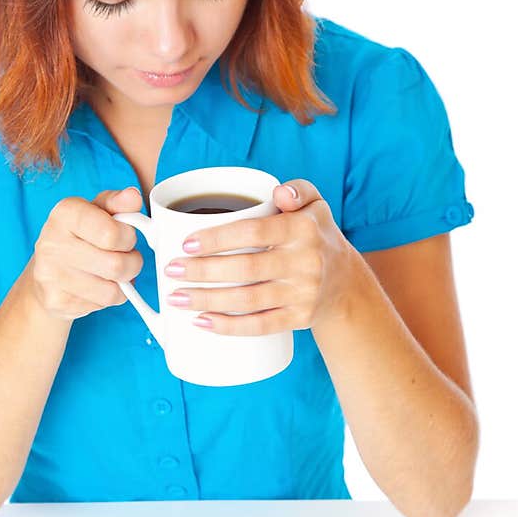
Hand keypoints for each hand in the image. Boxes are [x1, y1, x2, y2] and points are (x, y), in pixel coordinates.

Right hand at [31, 187, 144, 320]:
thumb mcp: (98, 212)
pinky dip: (108, 297)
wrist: (45, 273)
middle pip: (116, 265)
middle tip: (126, 257)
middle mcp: (51, 243)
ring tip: (113, 272)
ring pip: (112, 289)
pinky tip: (98, 286)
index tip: (126, 237)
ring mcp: (50, 275)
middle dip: (132, 263)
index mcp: (64, 213)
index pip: (112, 234)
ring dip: (122, 283)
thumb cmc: (79, 236)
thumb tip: (133, 196)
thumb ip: (118, 203)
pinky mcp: (55, 301)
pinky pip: (102, 304)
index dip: (128, 238)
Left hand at [162, 179, 356, 333]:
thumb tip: (278, 192)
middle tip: (171, 270)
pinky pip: (260, 326)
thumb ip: (297, 190)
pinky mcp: (299, 319)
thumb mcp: (315, 205)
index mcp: (303, 229)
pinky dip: (229, 326)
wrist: (347, 283)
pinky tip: (201, 322)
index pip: (254, 232)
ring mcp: (303, 294)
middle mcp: (305, 262)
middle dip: (202, 272)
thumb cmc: (316, 236)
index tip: (185, 244)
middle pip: (245, 269)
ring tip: (176, 297)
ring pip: (248, 300)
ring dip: (207, 300)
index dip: (217, 238)